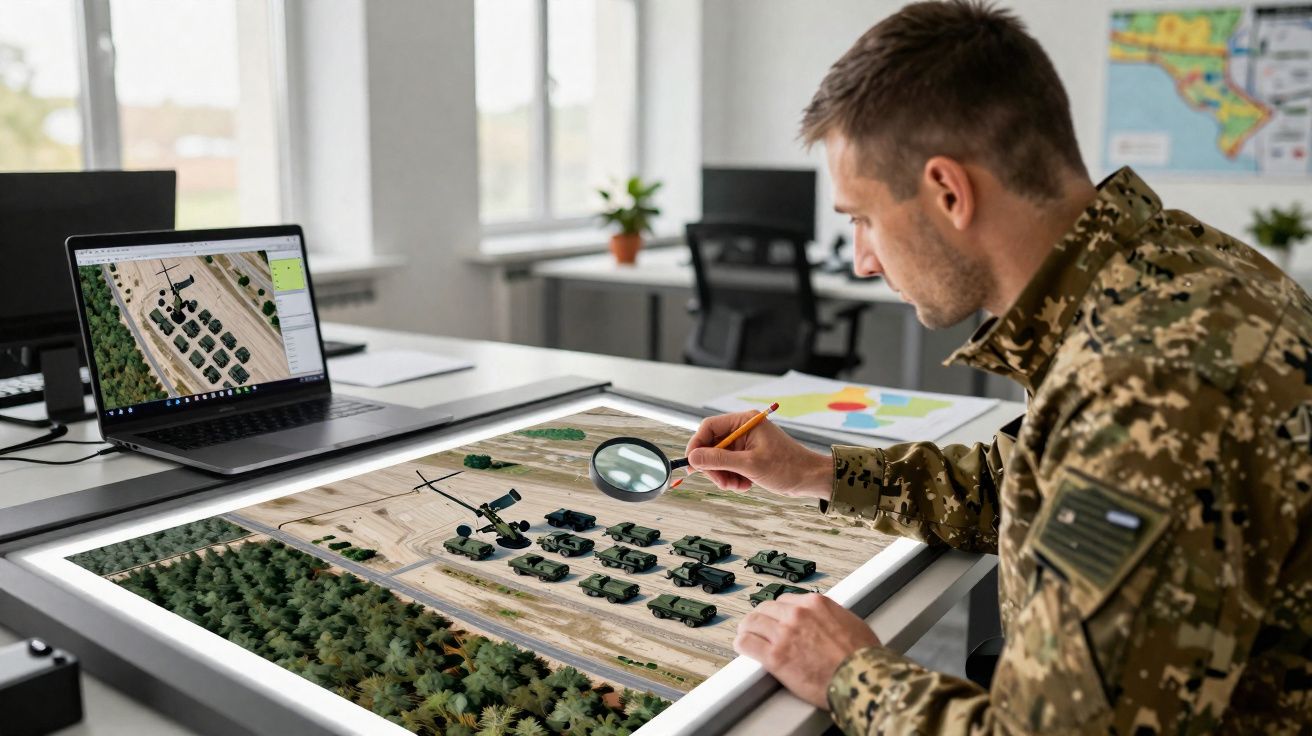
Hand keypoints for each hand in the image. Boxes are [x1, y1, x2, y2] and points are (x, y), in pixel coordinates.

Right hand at [684, 411, 831, 498]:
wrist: (810, 479)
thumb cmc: (787, 467)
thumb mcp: (750, 464)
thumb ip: (719, 460)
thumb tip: (692, 458)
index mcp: (745, 422)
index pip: (709, 427)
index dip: (697, 445)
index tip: (692, 464)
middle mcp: (743, 429)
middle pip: (712, 445)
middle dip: (714, 467)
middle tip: (721, 482)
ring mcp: (745, 443)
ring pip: (719, 459)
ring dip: (724, 476)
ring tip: (737, 485)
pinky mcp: (748, 456)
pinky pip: (729, 467)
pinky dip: (732, 478)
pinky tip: (745, 485)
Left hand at [734, 593, 880, 709]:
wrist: (862, 678)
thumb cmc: (862, 657)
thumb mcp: (850, 623)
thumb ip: (832, 617)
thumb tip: (828, 622)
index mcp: (815, 603)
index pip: (786, 600)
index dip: (780, 611)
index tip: (777, 617)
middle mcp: (797, 614)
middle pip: (766, 608)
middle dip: (762, 617)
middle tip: (757, 625)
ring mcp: (784, 634)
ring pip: (752, 623)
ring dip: (748, 628)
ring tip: (745, 633)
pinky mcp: (775, 656)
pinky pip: (747, 644)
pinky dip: (742, 644)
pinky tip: (742, 646)